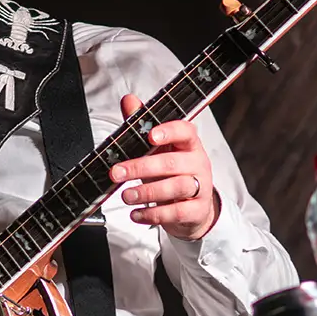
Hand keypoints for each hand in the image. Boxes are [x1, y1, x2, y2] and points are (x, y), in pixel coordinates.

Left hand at [112, 94, 219, 240]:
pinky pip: (176, 212)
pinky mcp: (197, 210)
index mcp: (189, 144)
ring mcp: (200, 187)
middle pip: (172, 163)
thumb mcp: (157, 150)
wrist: (193, 207)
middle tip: (117, 172)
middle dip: (141, 167)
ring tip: (126, 195)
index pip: (186, 131)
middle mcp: (197, 164)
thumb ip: (142, 126)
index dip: (170, 131)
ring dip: (147, 193)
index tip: (151, 135)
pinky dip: (153, 215)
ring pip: (176, 188)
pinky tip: (137, 214)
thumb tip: (128, 100)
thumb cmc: (172, 174)